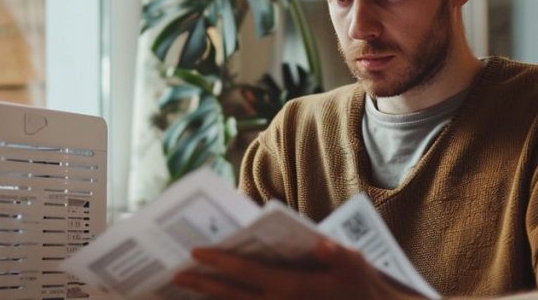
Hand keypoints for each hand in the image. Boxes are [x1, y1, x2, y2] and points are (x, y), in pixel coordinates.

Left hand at [172, 238, 425, 299]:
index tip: (196, 253)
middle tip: (176, 276)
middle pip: (232, 297)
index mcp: (293, 288)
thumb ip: (335, 253)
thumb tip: (321, 243)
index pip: (248, 274)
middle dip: (203, 286)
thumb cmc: (361, 285)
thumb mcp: (353, 263)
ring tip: (186, 292)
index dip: (221, 263)